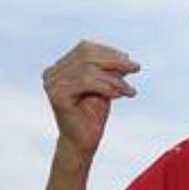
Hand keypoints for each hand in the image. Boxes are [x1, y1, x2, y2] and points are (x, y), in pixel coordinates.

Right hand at [42, 41, 139, 155]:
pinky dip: (107, 87)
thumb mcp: (105, 86)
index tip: (129, 59)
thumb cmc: (93, 113)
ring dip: (115, 79)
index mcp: (60, 67)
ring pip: (88, 70)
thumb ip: (110, 70)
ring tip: (129, 90)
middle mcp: (52, 72)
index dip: (109, 51)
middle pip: (86, 55)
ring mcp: (52, 83)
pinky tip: (119, 95)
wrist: (84, 141)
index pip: (85, 48)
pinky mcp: (57, 95)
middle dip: (115, 60)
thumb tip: (126, 57)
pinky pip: (86, 82)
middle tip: (136, 67)